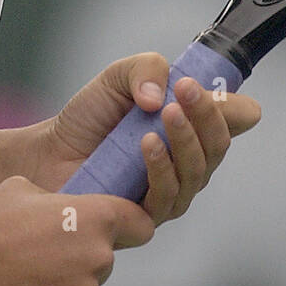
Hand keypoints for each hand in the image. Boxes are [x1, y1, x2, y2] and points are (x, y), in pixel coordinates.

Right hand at [0, 175, 152, 285]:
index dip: (131, 226)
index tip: (124, 230)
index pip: (140, 224)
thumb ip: (55, 200)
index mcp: (95, 217)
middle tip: (43, 251)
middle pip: (105, 258)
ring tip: (25, 274)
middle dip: (81, 255)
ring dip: (63, 282)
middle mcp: (98, 256)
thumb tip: (58, 209)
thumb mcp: (24, 189)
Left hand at [28, 52, 260, 224]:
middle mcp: (187, 162)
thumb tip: (162, 97)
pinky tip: (148, 145)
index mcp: (189, 127)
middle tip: (187, 90)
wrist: (49, 151)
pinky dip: (162, 168)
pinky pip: (168, 196)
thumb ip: (146, 69)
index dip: (236, 109)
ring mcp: (171, 192)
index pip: (230, 121)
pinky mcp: (147, 217)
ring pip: (197, 172)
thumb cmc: (90, 117)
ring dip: (186, 140)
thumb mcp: (118, 76)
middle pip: (217, 146)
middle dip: (208, 115)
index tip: (217, 88)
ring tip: (167, 113)